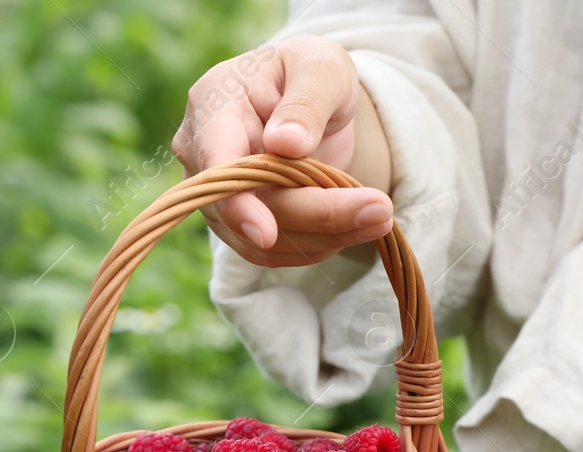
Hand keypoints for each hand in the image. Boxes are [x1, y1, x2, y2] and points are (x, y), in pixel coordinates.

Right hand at [171, 36, 394, 267]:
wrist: (310, 100)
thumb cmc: (311, 74)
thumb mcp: (321, 68)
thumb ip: (306, 102)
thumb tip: (286, 144)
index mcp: (212, 106)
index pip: (215, 166)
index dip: (237, 204)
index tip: (267, 233)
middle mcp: (202, 156)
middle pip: (251, 208)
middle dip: (317, 216)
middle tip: (379, 212)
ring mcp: (216, 196)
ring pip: (262, 241)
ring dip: (325, 237)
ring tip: (379, 217)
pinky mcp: (238, 224)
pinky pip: (273, 252)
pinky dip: (318, 245)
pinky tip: (353, 225)